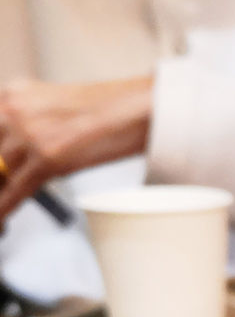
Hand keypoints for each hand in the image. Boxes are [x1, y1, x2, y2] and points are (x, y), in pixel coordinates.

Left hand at [0, 76, 152, 224]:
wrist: (139, 109)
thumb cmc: (113, 107)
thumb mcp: (56, 108)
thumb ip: (31, 124)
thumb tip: (19, 154)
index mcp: (14, 94)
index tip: (2, 169)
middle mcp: (15, 110)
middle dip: (0, 173)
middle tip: (7, 182)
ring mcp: (28, 134)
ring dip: (3, 189)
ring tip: (8, 201)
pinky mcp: (47, 159)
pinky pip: (15, 191)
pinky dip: (5, 209)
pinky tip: (3, 222)